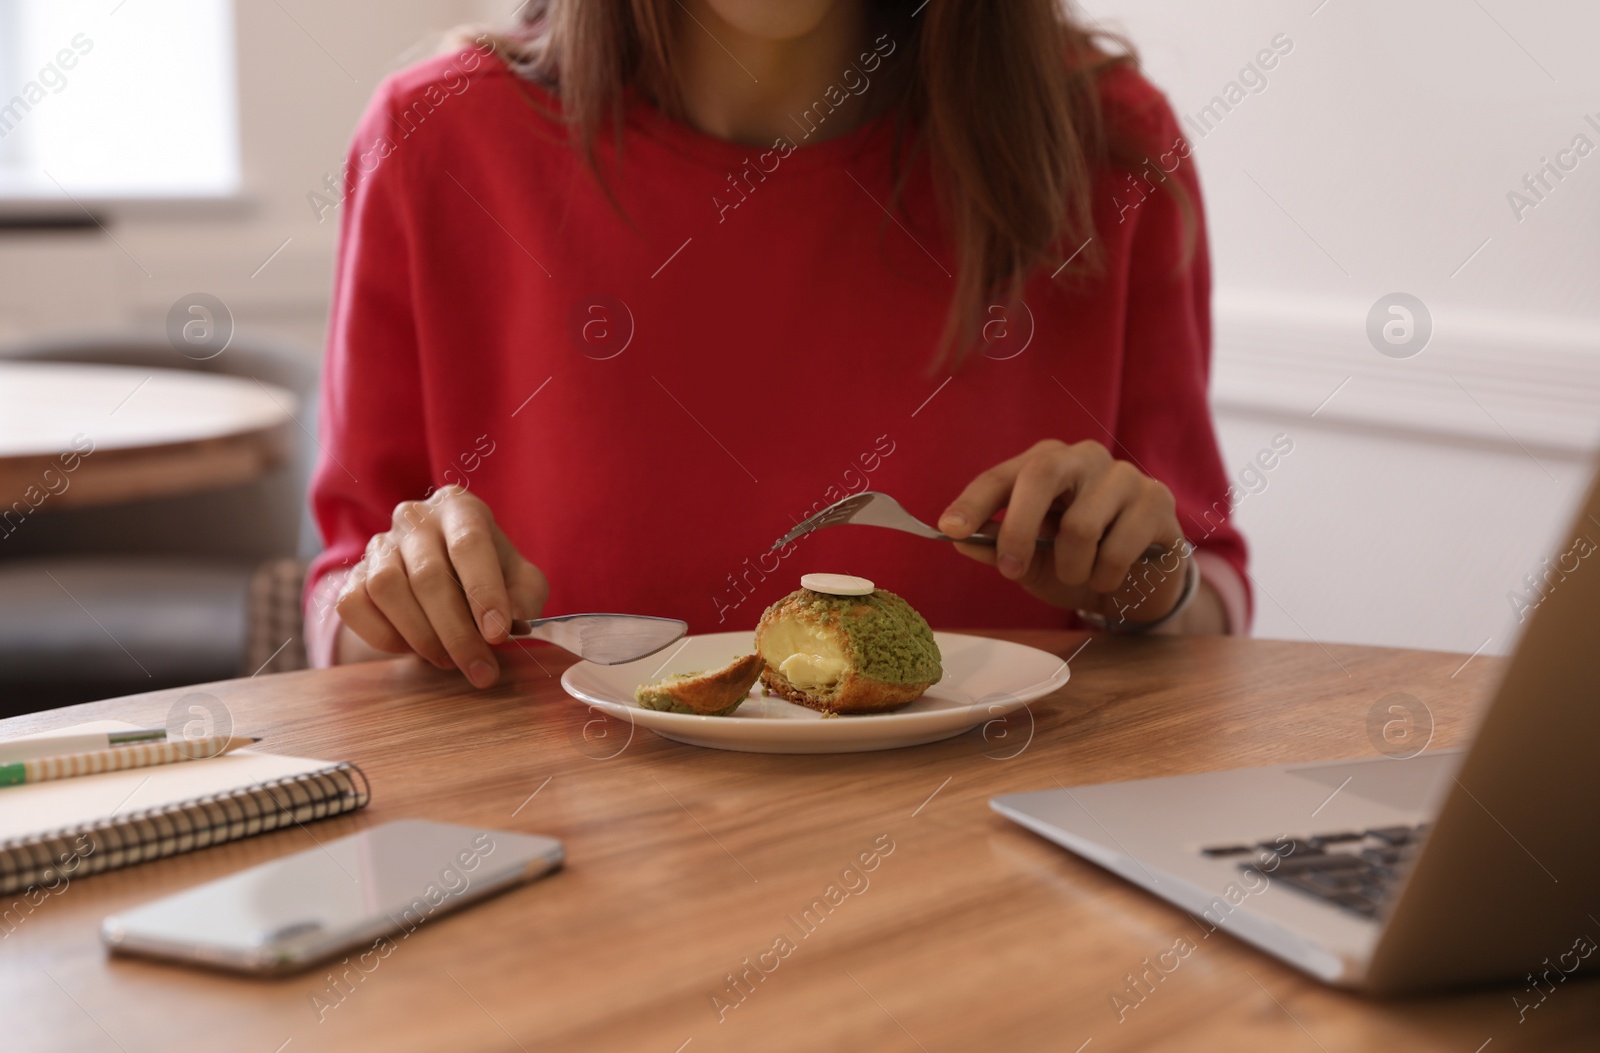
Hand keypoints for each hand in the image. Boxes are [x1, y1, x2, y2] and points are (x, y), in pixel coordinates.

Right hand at [336, 487, 548, 686]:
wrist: (442, 577)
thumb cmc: (487, 575)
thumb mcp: (520, 579)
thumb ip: (525, 595)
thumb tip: (512, 619)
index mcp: (460, 508)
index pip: (470, 543)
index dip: (484, 591)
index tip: (498, 635)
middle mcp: (415, 518)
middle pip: (429, 575)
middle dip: (458, 633)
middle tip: (481, 670)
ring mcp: (379, 545)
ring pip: (387, 589)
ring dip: (422, 636)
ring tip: (449, 661)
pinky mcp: (352, 575)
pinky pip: (355, 606)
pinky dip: (385, 636)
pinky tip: (412, 648)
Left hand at [939, 439, 1188, 624]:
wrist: (1140, 585)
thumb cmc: (1079, 564)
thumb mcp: (1033, 563)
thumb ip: (998, 550)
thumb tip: (960, 540)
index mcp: (1046, 464)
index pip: (1003, 475)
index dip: (974, 501)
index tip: (950, 529)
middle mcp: (1083, 458)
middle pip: (1041, 476)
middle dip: (1018, 529)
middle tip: (1011, 571)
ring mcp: (1123, 475)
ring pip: (1080, 524)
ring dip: (1071, 568)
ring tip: (1078, 576)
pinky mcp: (1157, 500)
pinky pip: (1117, 548)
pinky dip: (1104, 576)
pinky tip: (1109, 577)